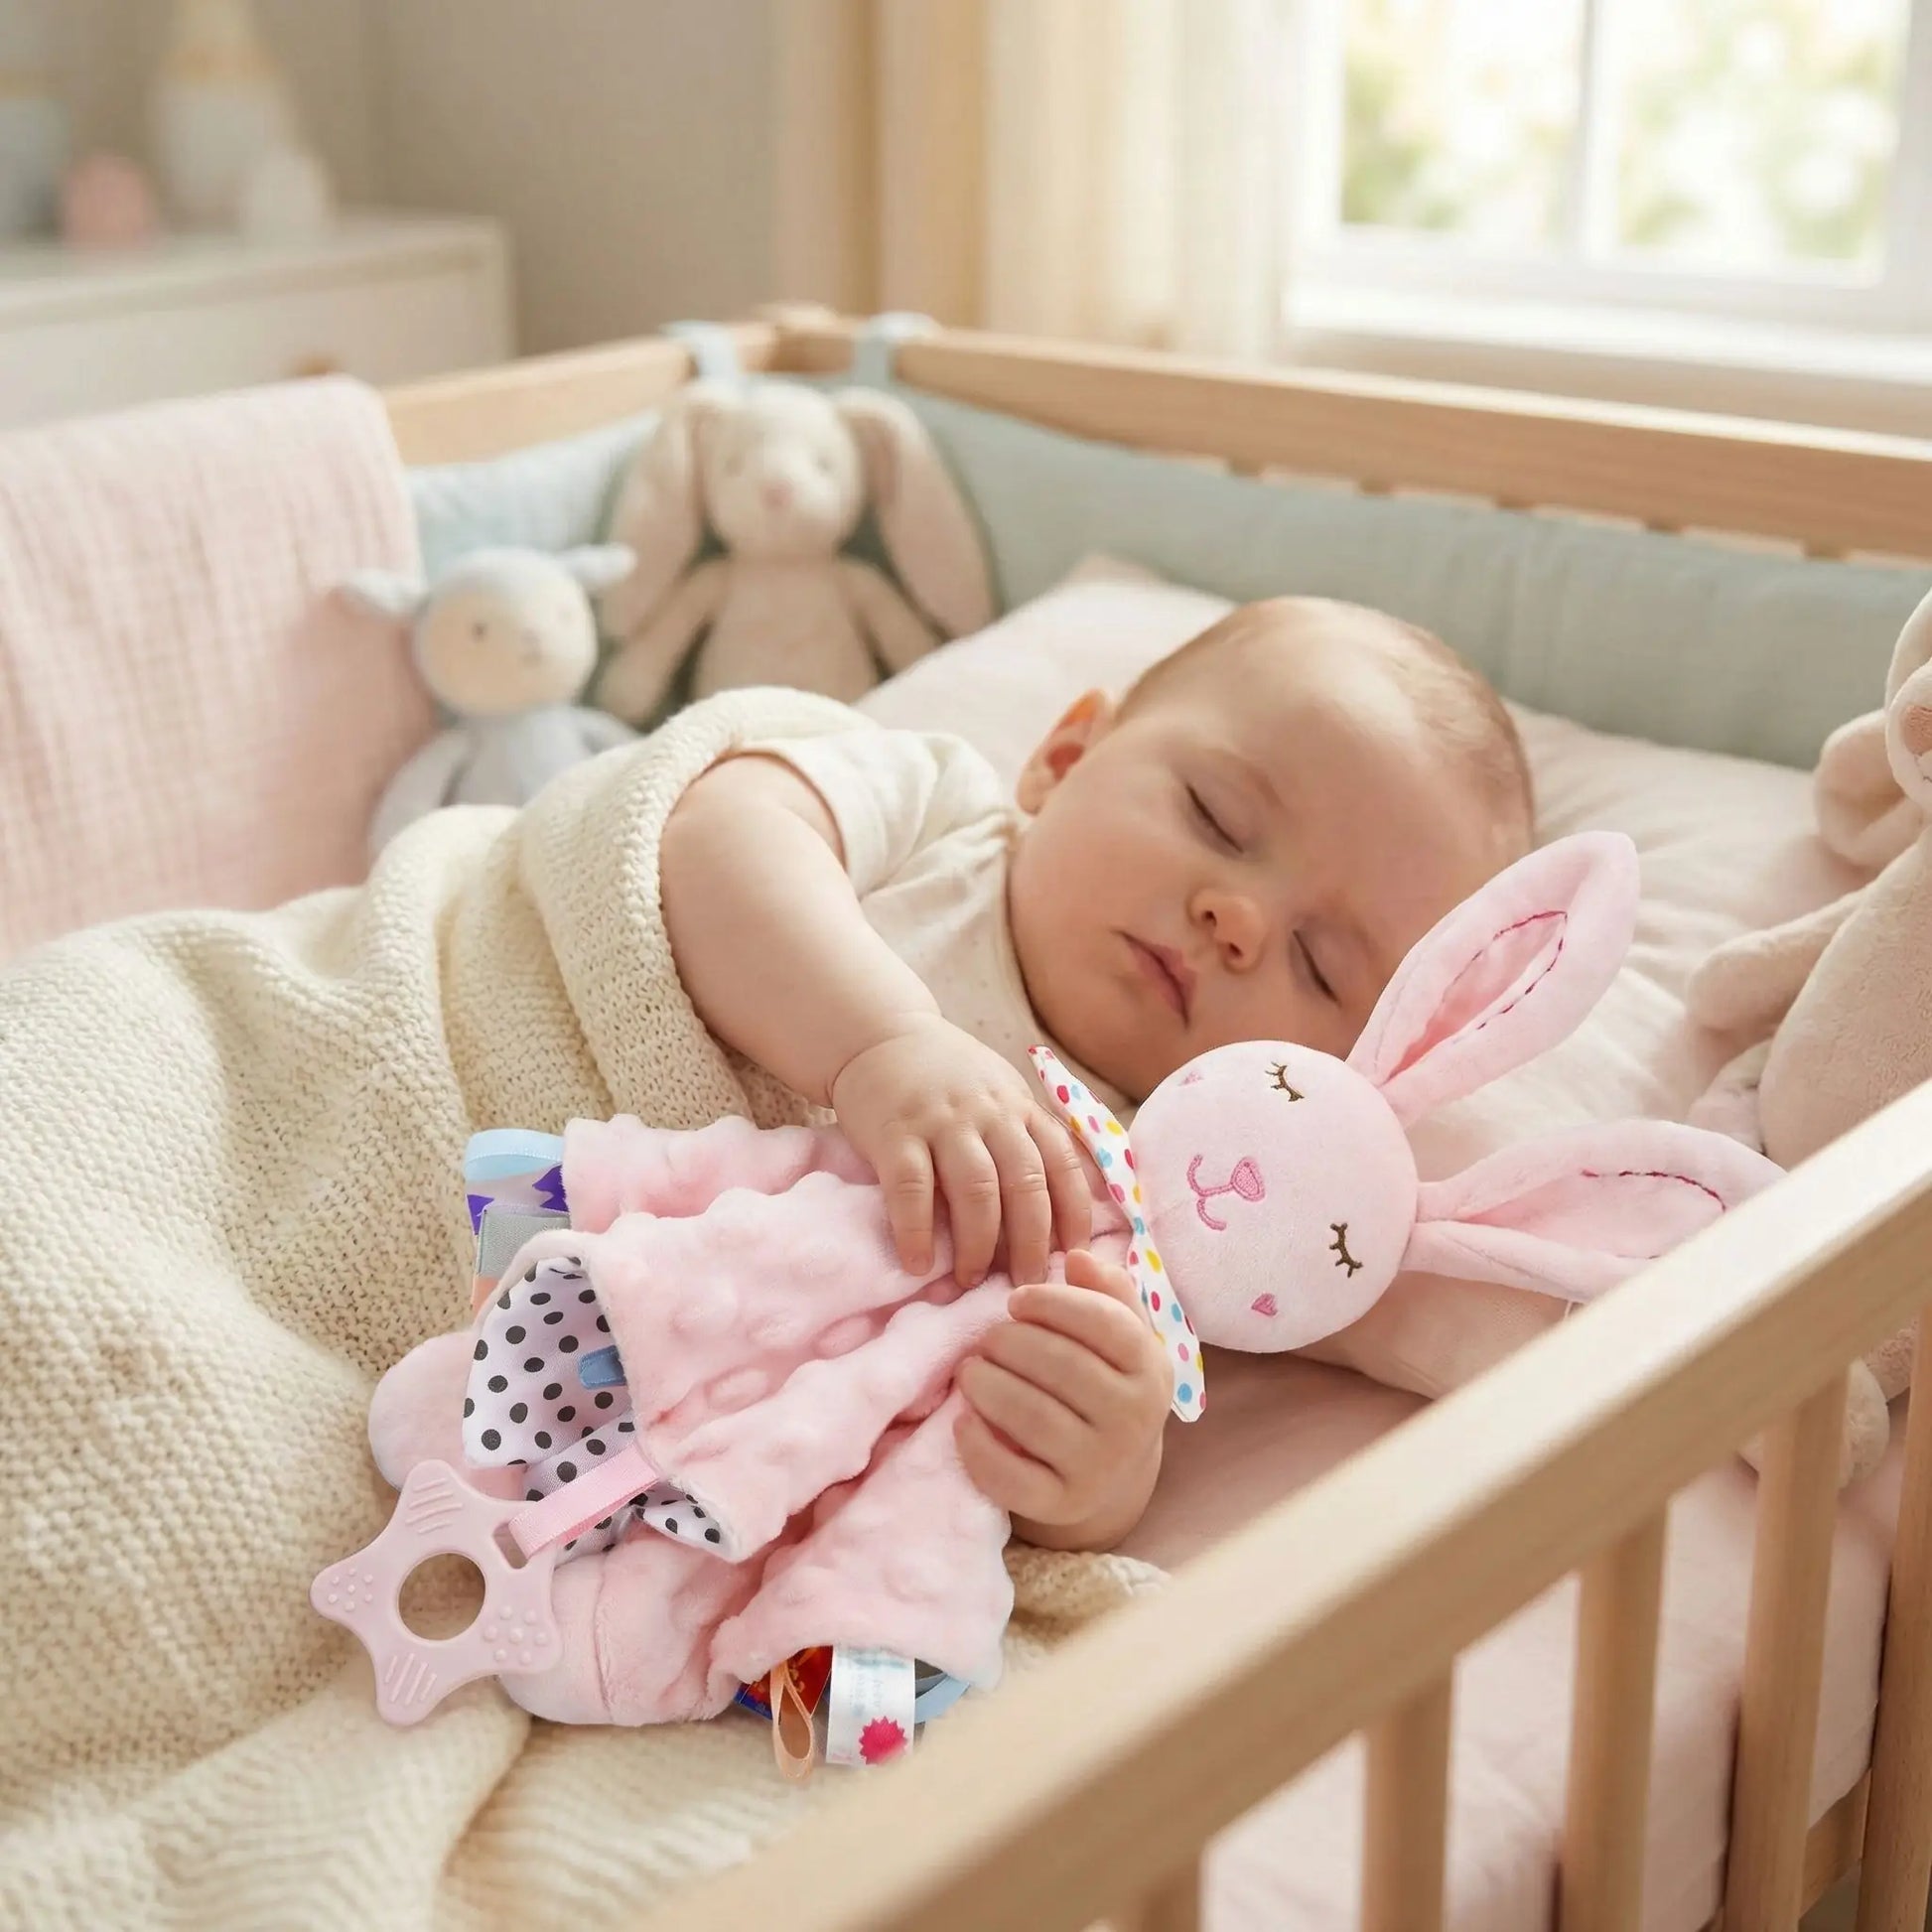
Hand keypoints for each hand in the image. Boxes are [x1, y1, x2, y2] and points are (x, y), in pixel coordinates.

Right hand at [831, 1015, 1089, 1286]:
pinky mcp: (894, 1132)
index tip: (1075, 1257)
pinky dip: (916, 1231)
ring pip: (975, 1190)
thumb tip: (1071, 1200)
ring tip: (970, 1280)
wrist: (879, 1035)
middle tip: (1028, 1285)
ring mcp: (942, 1121)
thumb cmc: (947, 1077)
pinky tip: (918, 1263)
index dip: (1074, 1213)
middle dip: (1030, 1242)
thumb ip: (1031, 1135)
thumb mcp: (1001, 1092)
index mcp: (1020, 1107)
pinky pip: (910, 1188)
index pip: (1062, 1163)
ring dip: (977, 1245)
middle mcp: (989, 1113)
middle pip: (1024, 1183)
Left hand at [955, 1250, 1170, 1540]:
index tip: (1015, 1300)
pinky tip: (963, 1420)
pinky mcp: (1063, 1503)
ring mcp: (1100, 1466)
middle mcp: (1134, 1419)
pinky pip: (1012, 1475)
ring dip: (986, 1385)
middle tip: (985, 1340)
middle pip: (1062, 1366)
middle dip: (1009, 1343)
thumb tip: (1076, 1256)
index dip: (1052, 1303)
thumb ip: (1106, 1291)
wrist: (1110, 1478)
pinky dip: (979, 1446)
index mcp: (1149, 1367)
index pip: (1105, 1323)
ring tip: (968, 1371)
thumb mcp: (1121, 1338)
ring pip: (1032, 1417)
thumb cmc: (1105, 1386)